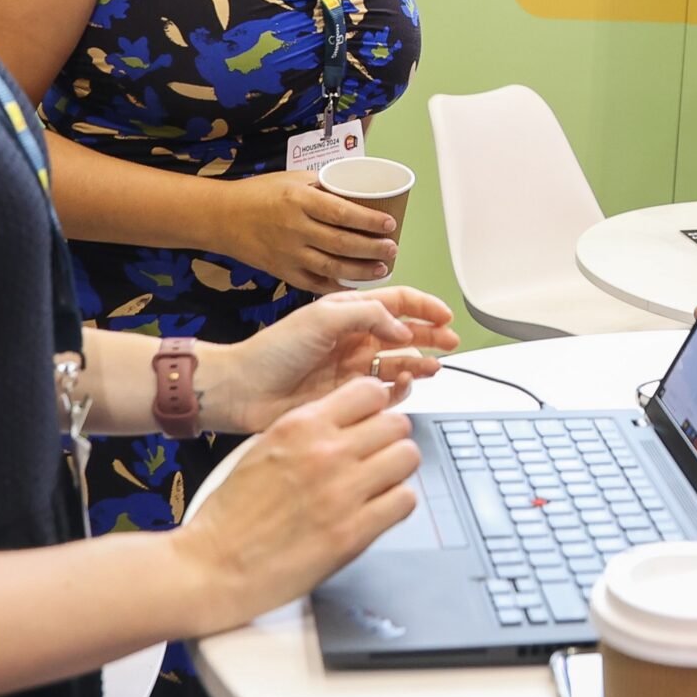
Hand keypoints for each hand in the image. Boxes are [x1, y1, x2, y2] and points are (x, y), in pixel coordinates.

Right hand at [173, 377, 421, 635]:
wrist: (212, 567)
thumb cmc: (231, 514)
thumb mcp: (263, 448)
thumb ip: (308, 432)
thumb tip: (349, 423)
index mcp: (300, 425)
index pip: (369, 391)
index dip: (375, 408)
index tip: (369, 424)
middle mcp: (325, 451)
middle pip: (397, 424)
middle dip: (390, 439)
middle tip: (376, 458)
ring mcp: (342, 492)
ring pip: (408, 458)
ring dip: (396, 471)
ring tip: (377, 486)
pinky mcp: (353, 533)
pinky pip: (405, 501)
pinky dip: (395, 505)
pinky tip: (376, 512)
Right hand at [214, 169, 397, 293]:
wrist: (222, 217)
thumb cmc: (260, 193)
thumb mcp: (293, 179)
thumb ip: (324, 186)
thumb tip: (359, 191)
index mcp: (299, 200)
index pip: (342, 212)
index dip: (369, 220)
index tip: (390, 223)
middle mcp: (294, 228)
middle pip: (342, 242)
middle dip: (373, 248)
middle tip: (392, 249)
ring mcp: (287, 253)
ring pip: (332, 266)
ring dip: (361, 270)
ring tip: (381, 268)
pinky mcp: (282, 271)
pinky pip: (314, 282)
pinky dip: (336, 286)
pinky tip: (354, 284)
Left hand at [218, 288, 459, 429]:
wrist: (245, 390)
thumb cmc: (274, 350)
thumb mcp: (323, 317)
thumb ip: (369, 315)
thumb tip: (402, 328)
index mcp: (347, 311)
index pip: (396, 302)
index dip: (424, 306)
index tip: (445, 316)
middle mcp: (353, 337)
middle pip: (404, 332)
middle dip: (430, 335)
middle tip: (450, 342)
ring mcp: (352, 366)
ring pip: (399, 361)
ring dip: (419, 362)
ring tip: (434, 367)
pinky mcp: (348, 395)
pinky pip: (384, 391)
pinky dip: (399, 388)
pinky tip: (402, 383)